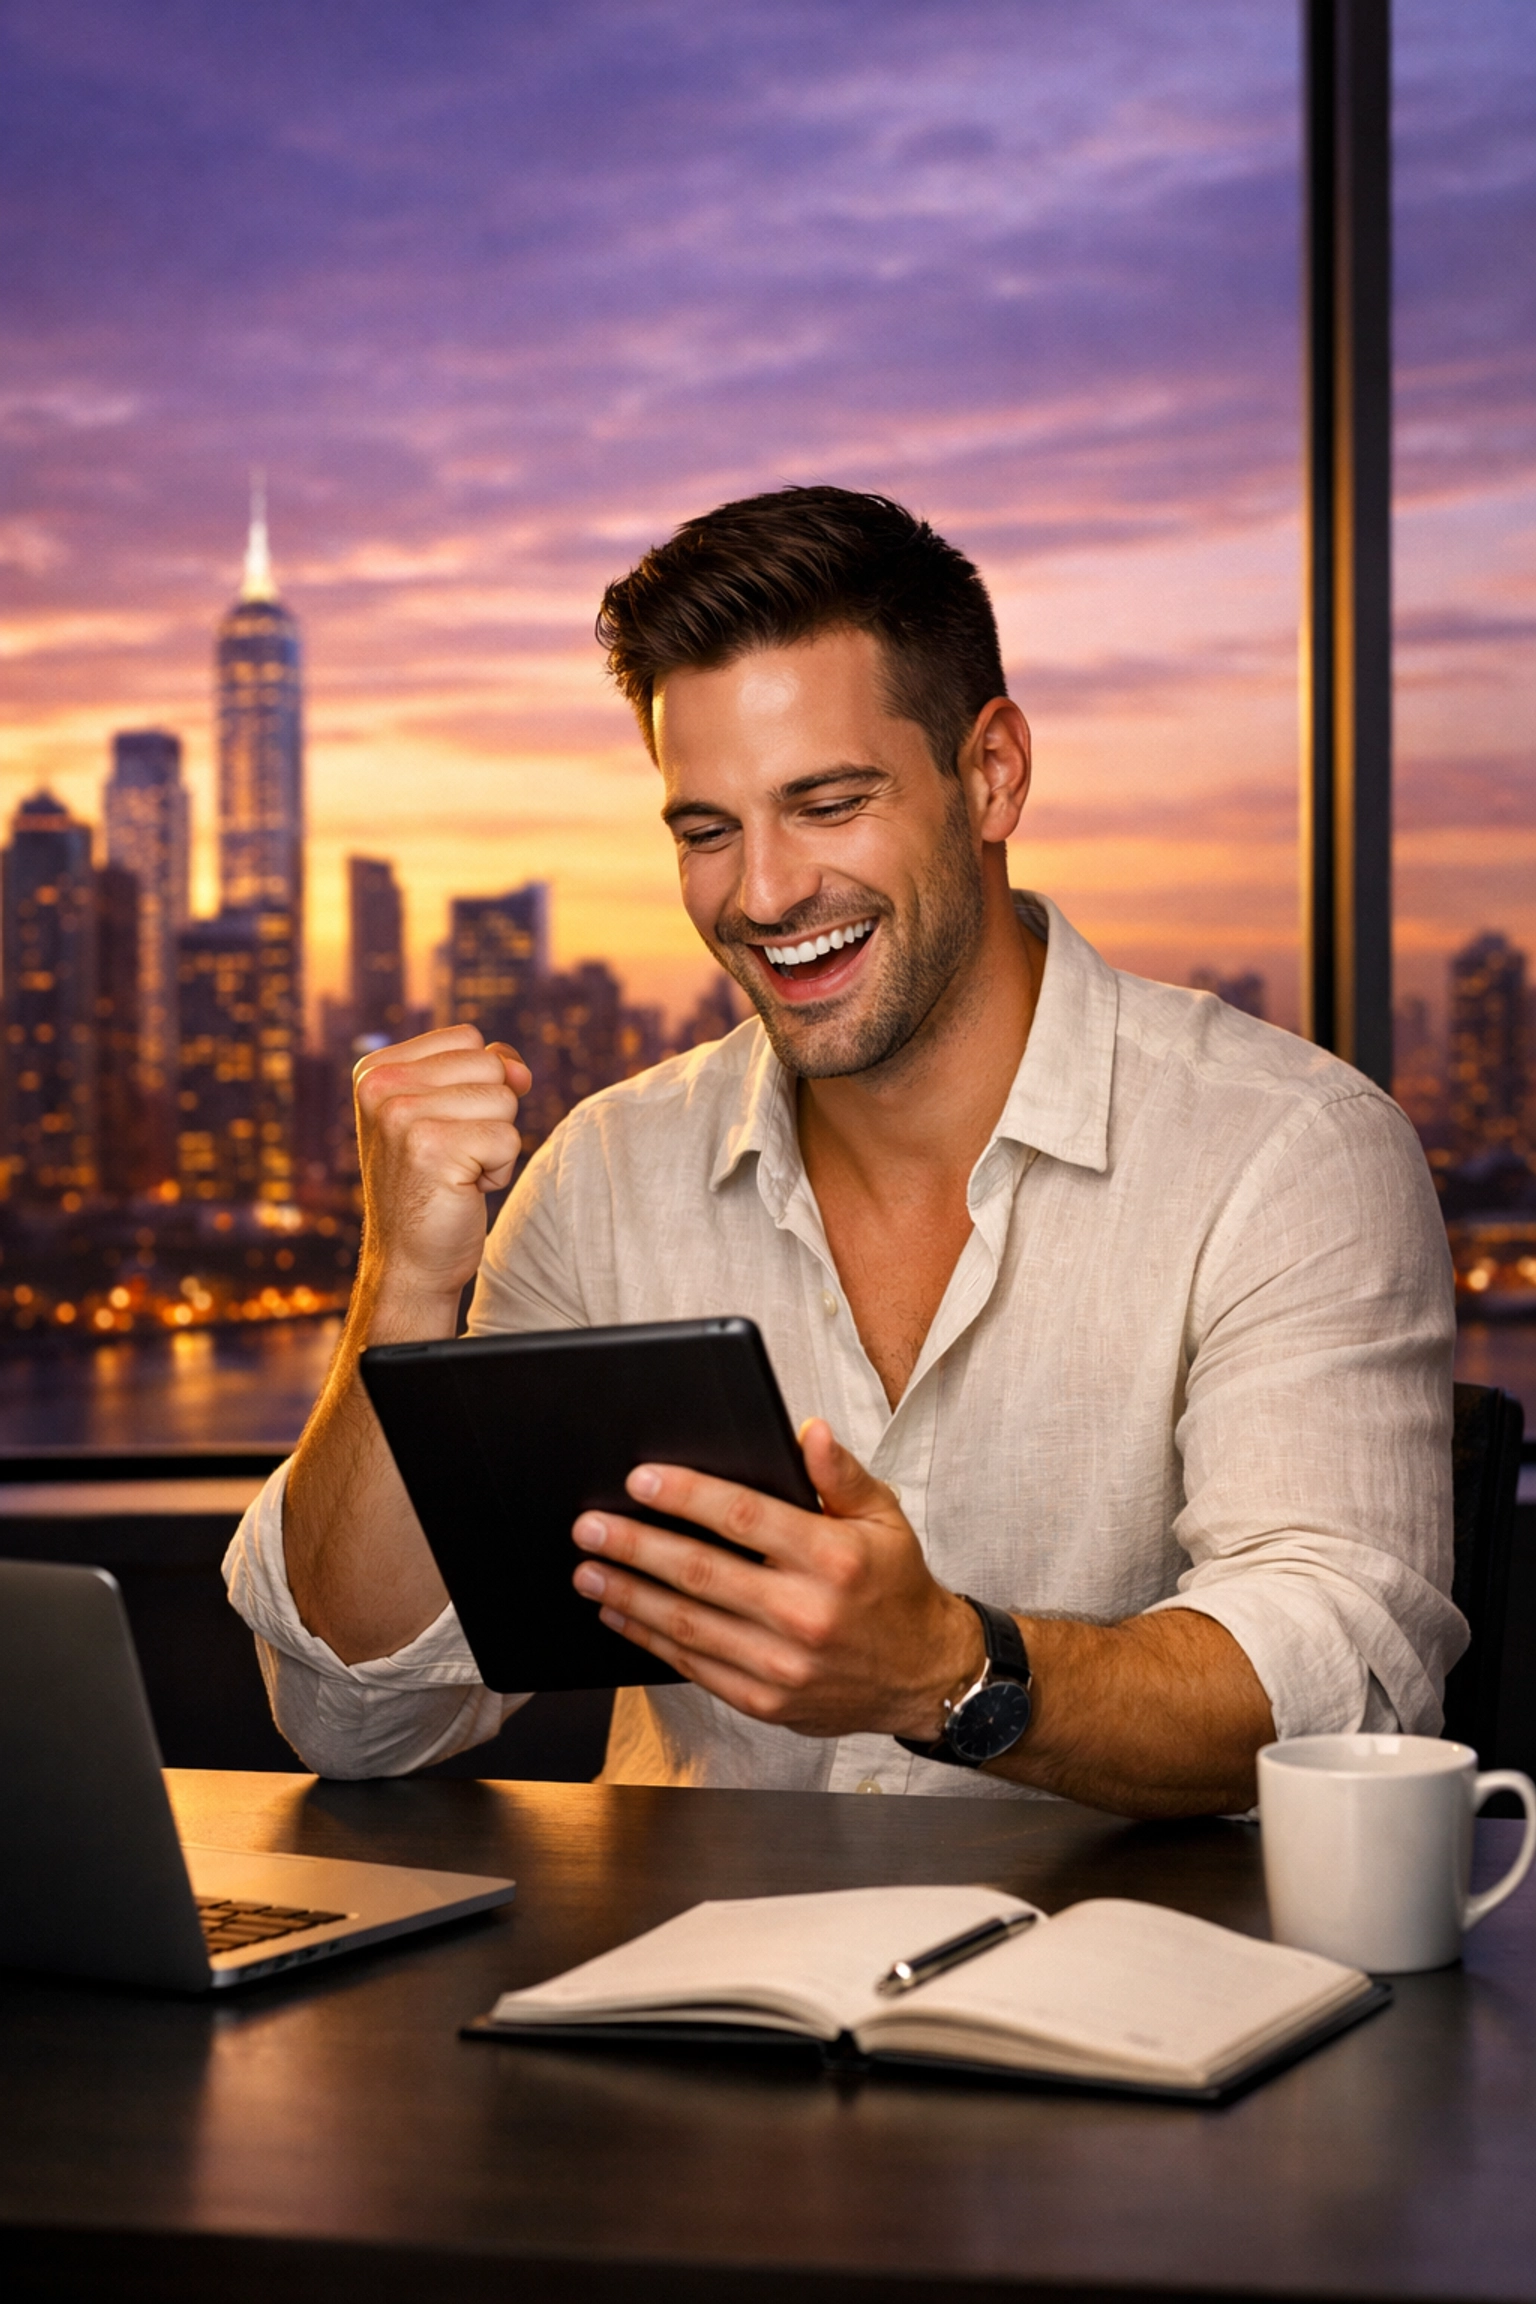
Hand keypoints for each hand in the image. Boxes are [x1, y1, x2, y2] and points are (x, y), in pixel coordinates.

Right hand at [353, 1026, 531, 1315]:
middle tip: (451, 1155)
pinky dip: (498, 1171)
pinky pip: (509, 1139)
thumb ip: (483, 1070)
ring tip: (456, 1172)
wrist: (409, 1261)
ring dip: (495, 1143)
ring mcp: (401, 1115)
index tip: (441, 1129)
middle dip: (488, 1114)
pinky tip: (463, 1190)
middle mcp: (380, 1085)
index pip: (468, 1039)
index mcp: (375, 1068)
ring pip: (504, 1100)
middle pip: (490, 1065)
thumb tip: (519, 1069)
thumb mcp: (446, 1112)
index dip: (475, 1085)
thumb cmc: (432, 1184)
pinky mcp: (432, 1148)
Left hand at [569, 1420, 982, 1738]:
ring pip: (686, 1624)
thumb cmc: (896, 1587)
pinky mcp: (766, 1701)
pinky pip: (695, 1665)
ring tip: (587, 1568)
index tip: (640, 1478)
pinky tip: (619, 1613)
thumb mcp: (884, 1517)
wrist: (924, 1676)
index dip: (686, 1495)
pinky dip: (649, 1638)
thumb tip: (807, 1431)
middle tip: (589, 1526)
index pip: (743, 1517)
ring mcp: (782, 1665)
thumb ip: (841, 1474)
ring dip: (628, 1593)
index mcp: (833, 1558)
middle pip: (700, 1572)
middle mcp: (805, 1613)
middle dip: (635, 1545)